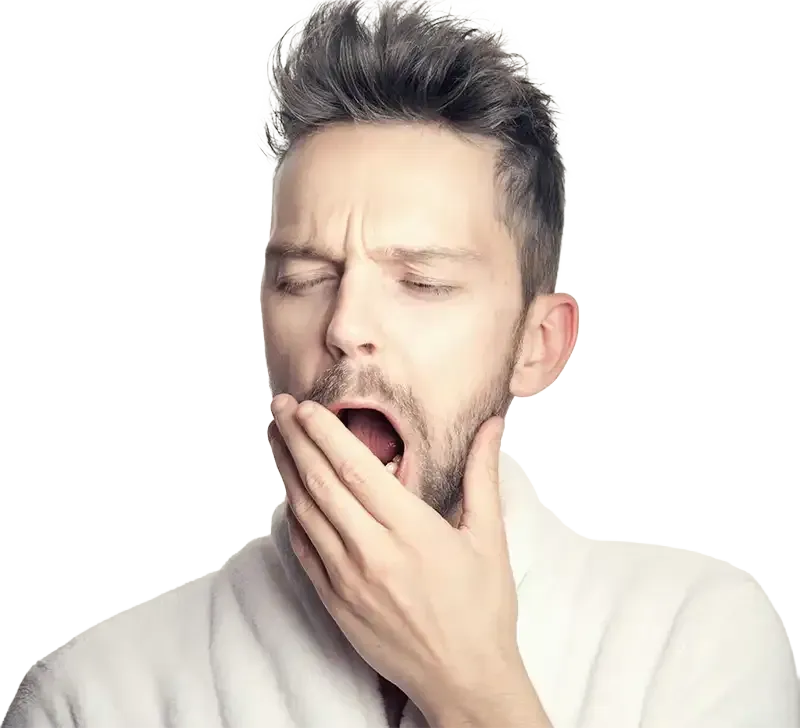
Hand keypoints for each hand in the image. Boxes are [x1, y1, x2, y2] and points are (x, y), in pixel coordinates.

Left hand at [266, 394, 525, 720]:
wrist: (464, 680)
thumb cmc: (480, 613)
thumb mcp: (489, 538)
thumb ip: (482, 476)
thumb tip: (492, 427)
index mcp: (411, 530)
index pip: (355, 468)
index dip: (325, 432)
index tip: (307, 406)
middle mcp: (372, 553)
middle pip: (321, 483)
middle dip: (296, 439)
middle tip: (279, 408)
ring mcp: (348, 580)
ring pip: (306, 513)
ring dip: (287, 471)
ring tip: (277, 439)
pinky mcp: (335, 603)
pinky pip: (303, 551)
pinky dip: (291, 518)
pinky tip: (287, 495)